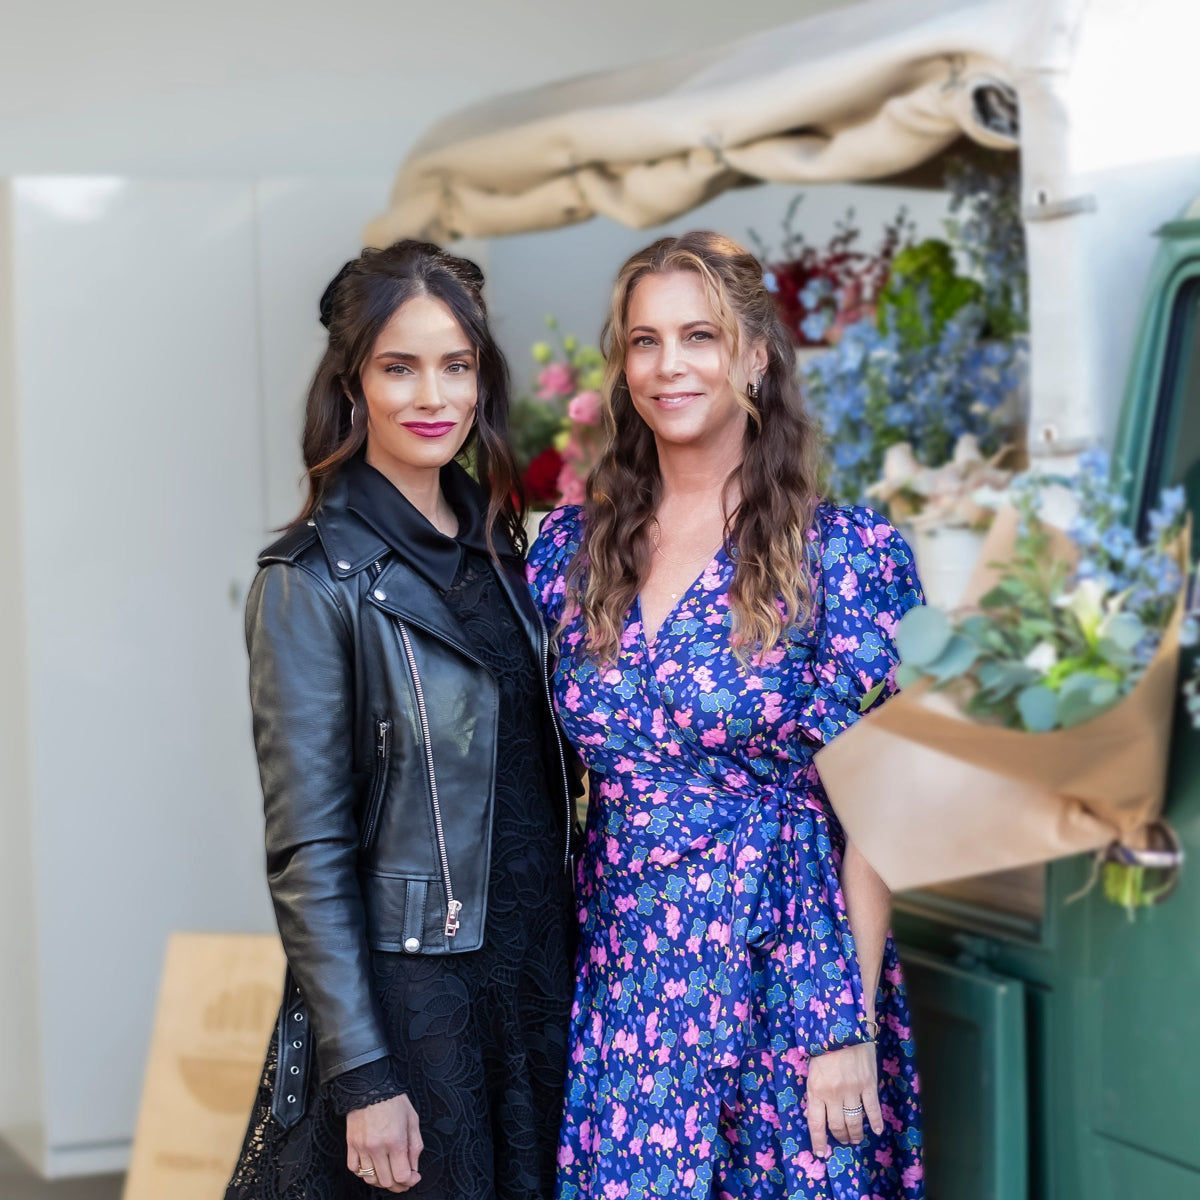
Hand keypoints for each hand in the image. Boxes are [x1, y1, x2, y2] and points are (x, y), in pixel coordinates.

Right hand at [346, 1094, 422, 1191]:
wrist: (370, 1086)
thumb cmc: (393, 1101)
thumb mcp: (412, 1120)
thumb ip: (415, 1147)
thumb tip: (414, 1169)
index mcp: (395, 1140)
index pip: (401, 1176)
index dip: (410, 1181)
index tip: (414, 1176)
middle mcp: (377, 1147)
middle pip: (386, 1181)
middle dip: (398, 1184)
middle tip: (404, 1178)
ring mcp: (361, 1147)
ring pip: (370, 1178)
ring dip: (382, 1180)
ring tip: (389, 1173)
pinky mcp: (351, 1145)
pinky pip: (355, 1169)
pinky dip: (364, 1172)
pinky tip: (373, 1166)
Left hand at [805, 1041, 883, 1157]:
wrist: (844, 1024)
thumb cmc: (823, 1044)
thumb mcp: (812, 1068)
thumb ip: (815, 1090)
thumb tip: (815, 1114)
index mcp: (816, 1089)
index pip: (816, 1124)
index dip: (818, 1142)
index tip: (820, 1153)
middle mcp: (834, 1094)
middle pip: (837, 1126)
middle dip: (839, 1137)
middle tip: (843, 1141)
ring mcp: (853, 1090)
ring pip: (855, 1122)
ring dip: (855, 1134)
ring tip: (856, 1139)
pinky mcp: (869, 1085)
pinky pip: (873, 1110)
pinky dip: (875, 1122)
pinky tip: (876, 1130)